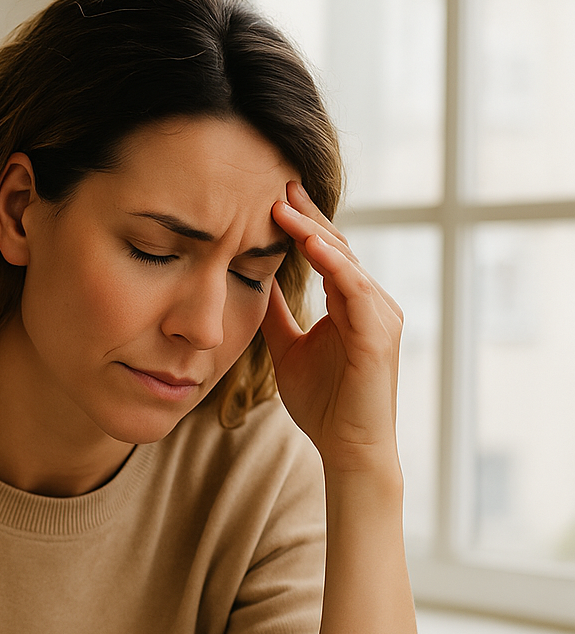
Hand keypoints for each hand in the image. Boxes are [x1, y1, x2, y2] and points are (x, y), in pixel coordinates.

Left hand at [262, 181, 403, 478]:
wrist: (347, 449)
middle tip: (278, 184)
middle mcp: (371, 303)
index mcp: (350, 304)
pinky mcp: (380, 334)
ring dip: (314, 232)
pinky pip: (355, 289)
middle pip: (337, 247)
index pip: (326, 252)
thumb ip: (277, 315)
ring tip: (284, 205)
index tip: (272, 198)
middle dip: (307, 216)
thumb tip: (254, 282)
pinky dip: (334, 265)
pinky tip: (310, 244)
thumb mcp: (288, 348)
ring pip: (346, 261)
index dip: (301, 225)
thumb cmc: (323, 404)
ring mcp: (379, 315)